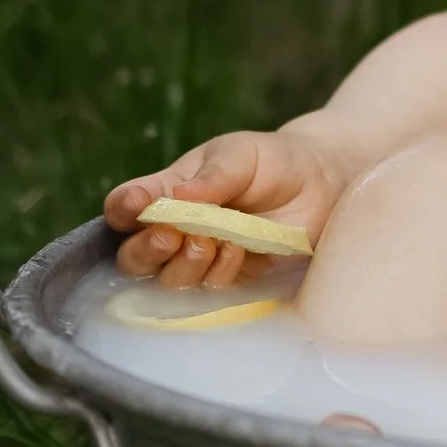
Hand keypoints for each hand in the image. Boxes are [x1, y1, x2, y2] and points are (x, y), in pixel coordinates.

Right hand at [104, 127, 346, 290]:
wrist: (324, 184)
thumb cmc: (273, 161)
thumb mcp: (239, 154)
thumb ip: (210, 176)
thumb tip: (175, 198)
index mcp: (167, 193)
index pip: (125, 207)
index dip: (121, 210)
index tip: (132, 206)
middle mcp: (176, 231)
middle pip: (134, 256)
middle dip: (146, 248)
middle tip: (170, 233)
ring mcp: (203, 261)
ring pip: (168, 280)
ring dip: (184, 263)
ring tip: (210, 239)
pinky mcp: (233, 283)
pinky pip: (210, 292)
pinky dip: (218, 273)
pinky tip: (237, 250)